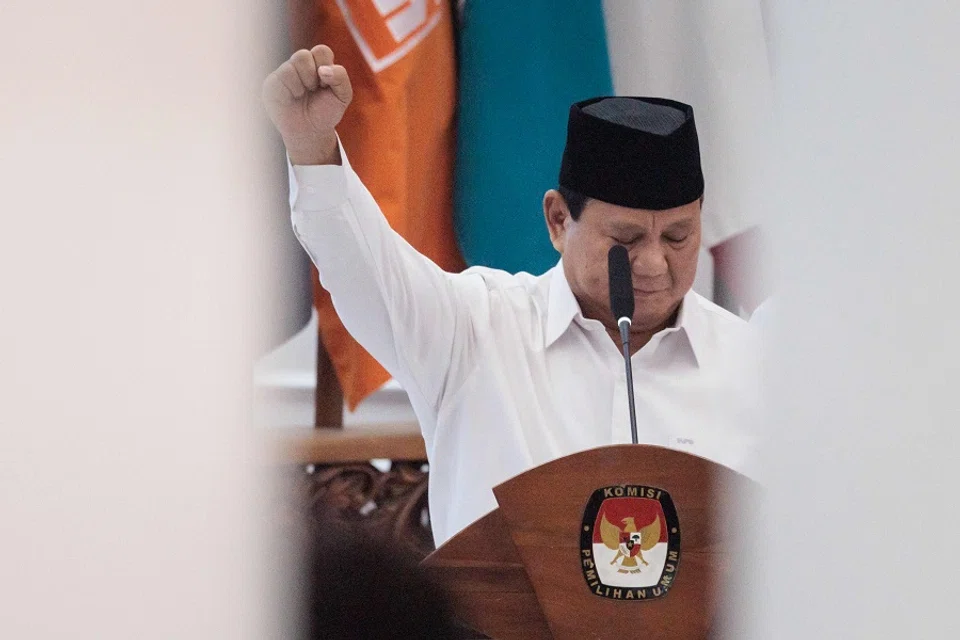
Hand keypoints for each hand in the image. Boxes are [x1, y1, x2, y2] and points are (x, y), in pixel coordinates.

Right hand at [262, 45, 352, 164]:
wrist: (311, 132)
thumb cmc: (325, 112)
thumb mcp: (343, 96)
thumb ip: (341, 77)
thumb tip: (323, 70)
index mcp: (317, 64)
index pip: (321, 51)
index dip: (326, 67)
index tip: (326, 85)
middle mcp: (299, 65)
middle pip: (304, 55)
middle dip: (313, 75)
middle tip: (314, 90)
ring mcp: (284, 73)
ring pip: (292, 64)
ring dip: (303, 82)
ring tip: (303, 95)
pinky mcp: (272, 83)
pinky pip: (281, 77)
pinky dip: (292, 89)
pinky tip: (293, 98)